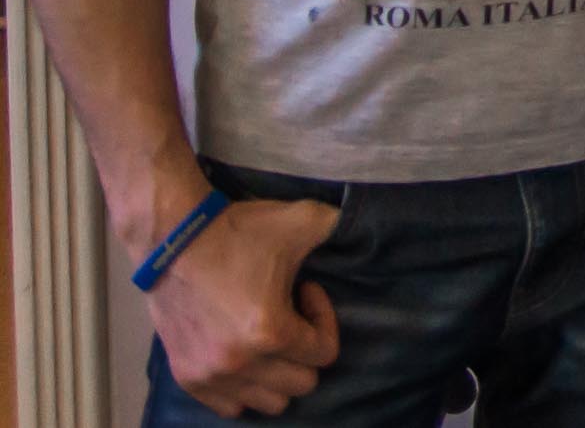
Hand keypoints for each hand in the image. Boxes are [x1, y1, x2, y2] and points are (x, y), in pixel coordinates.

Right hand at [148, 196, 342, 418]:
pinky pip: (230, 408)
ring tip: (268, 337)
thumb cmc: (238, 231)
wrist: (172, 238)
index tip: (308, 291)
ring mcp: (210, 375)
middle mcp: (240, 363)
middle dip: (306, 350)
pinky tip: (244, 352)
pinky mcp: (187, 377)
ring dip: (278, 374)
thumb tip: (369, 226)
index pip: (325, 354)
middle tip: (291, 315)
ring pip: (269, 403)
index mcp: (270, 332)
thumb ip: (340, 226)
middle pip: (302, 384)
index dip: (324, 320)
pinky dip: (245, 389)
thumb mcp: (302, 220)